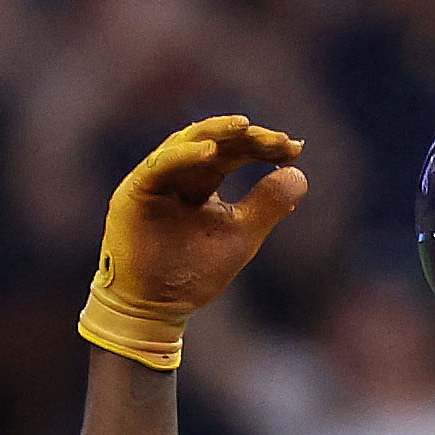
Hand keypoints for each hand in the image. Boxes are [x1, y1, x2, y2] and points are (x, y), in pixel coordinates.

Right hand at [83, 113, 305, 367]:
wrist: (156, 307)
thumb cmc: (195, 273)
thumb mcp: (241, 236)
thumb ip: (267, 205)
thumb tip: (298, 174)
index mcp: (203, 181)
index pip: (235, 153)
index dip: (263, 147)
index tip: (294, 149)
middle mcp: (180, 173)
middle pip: (216, 142)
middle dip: (248, 138)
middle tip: (279, 140)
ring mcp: (156, 178)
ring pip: (187, 142)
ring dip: (216, 132)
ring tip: (245, 126)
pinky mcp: (136, 189)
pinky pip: (161, 164)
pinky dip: (185, 155)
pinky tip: (211, 151)